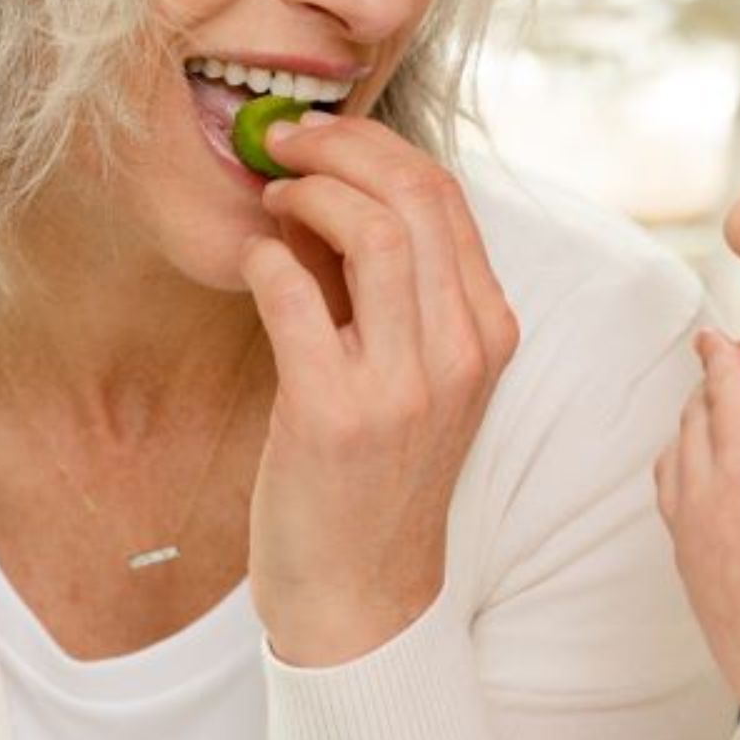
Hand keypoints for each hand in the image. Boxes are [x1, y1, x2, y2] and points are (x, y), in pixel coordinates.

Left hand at [240, 113, 518, 663]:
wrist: (362, 597)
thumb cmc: (374, 479)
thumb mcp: (414, 376)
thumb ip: (386, 289)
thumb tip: (324, 192)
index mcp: (487, 334)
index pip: (448, 198)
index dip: (377, 147)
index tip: (322, 141)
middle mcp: (460, 353)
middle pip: (417, 196)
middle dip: (342, 148)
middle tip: (284, 145)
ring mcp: (404, 385)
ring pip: (374, 232)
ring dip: (310, 193)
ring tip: (273, 197)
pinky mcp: (336, 414)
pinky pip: (295, 295)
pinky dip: (265, 258)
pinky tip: (253, 261)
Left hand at [656, 332, 739, 739]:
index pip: (723, 394)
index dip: (723, 358)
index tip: (719, 335)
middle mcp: (704, 507)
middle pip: (694, 423)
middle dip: (712, 389)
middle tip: (733, 367)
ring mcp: (693, 548)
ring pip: (676, 463)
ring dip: (695, 429)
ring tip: (722, 416)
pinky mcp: (696, 583)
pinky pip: (675, 505)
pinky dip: (687, 472)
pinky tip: (714, 483)